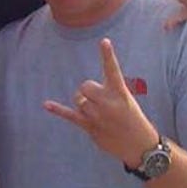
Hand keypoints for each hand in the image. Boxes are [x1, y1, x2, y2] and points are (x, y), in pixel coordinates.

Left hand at [44, 38, 157, 167]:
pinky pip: (70, 115)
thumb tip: (85, 92)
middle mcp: (108, 102)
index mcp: (120, 92)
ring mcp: (98, 116)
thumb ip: (107, 91)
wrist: (140, 146)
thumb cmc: (132, 118)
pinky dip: (58, 109)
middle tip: (101, 103)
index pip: (112, 70)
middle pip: (85, 86)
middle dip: (89, 92)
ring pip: (79, 100)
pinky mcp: (90, 127)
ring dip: (85, 105)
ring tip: (100, 115)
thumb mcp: (126, 99)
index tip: (104, 41)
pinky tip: (46, 104)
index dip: (107, 55)